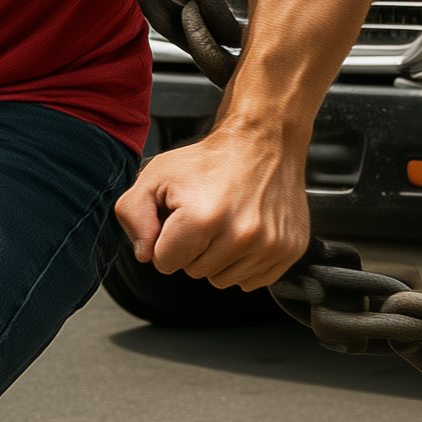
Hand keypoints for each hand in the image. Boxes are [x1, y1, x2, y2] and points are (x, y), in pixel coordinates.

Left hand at [113, 125, 307, 291]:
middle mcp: (239, 236)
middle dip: (194, 248)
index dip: (167, 240)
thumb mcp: (155, 175)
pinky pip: (251, 281)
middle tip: (205, 215)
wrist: (263, 141)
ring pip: (223, 280)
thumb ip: (133, 215)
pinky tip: (245, 233)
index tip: (181, 218)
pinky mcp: (289, 250)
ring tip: (226, 222)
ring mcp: (269, 245)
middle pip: (195, 272)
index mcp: (201, 219)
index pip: (164, 263)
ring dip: (219, 257)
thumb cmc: (211, 159)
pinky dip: (244, 262)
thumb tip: (145, 254)